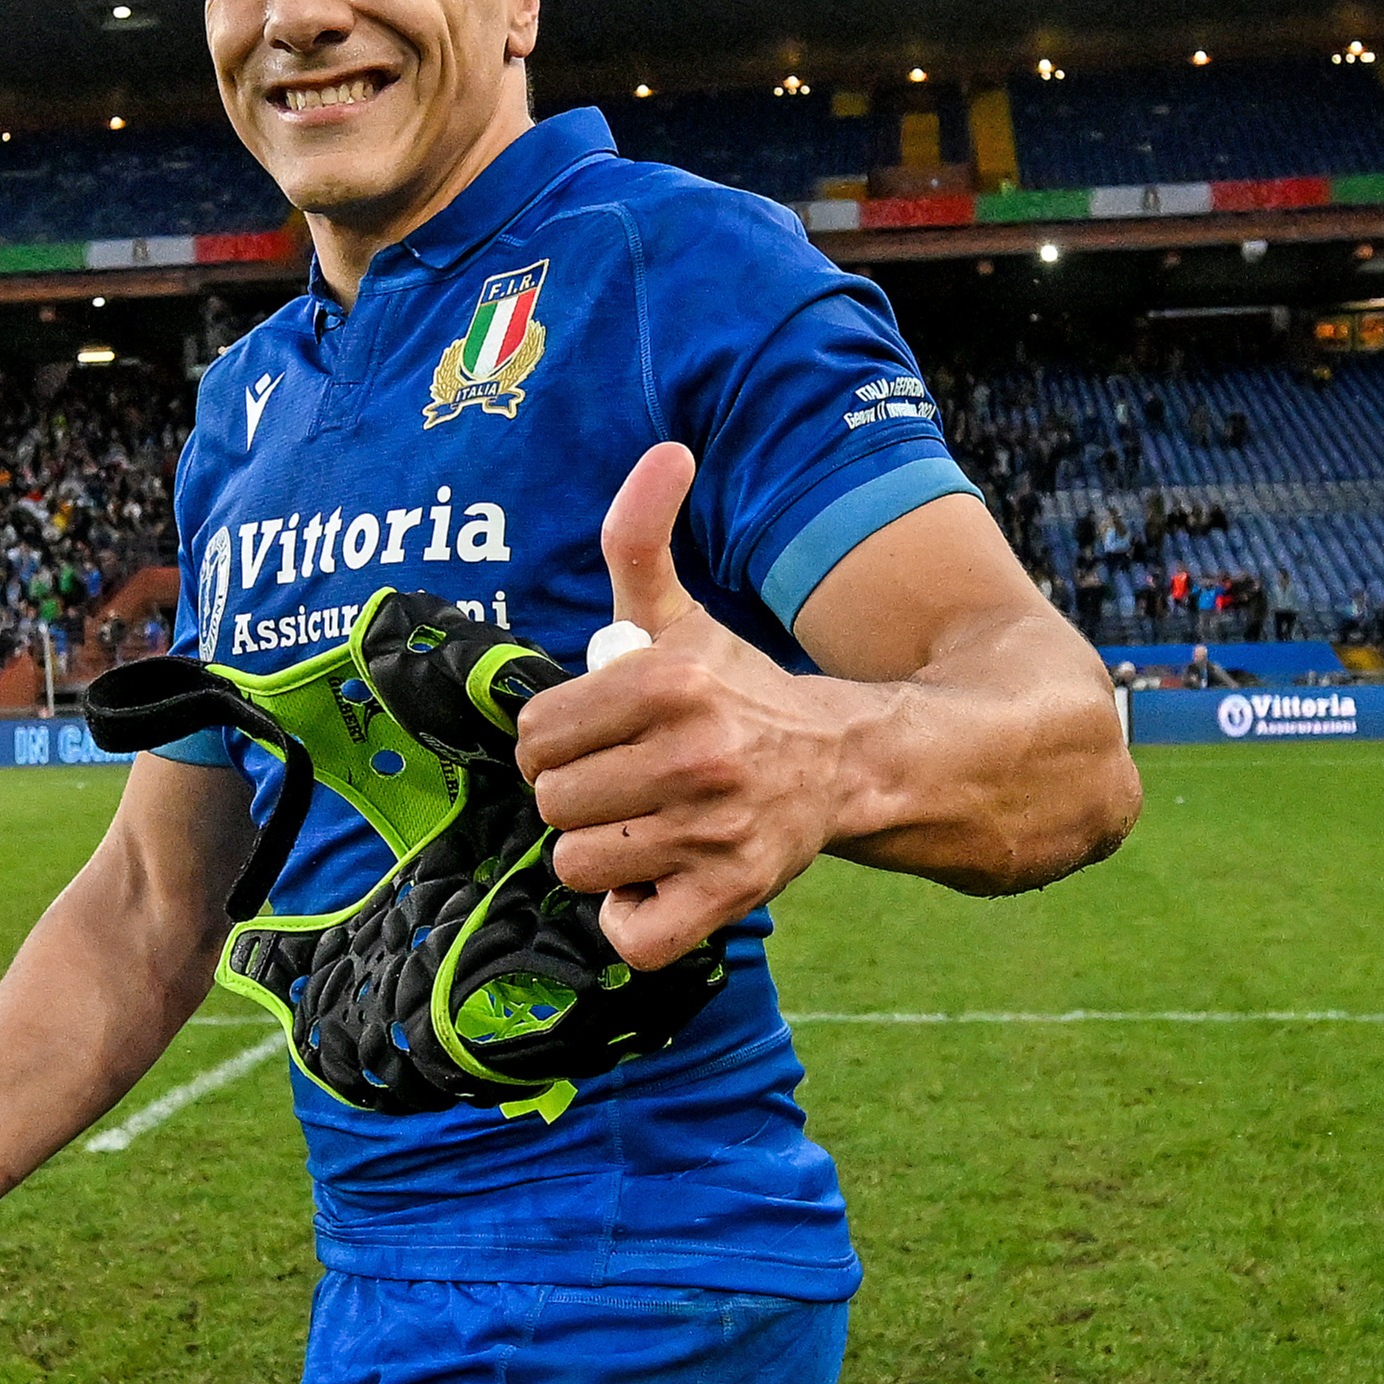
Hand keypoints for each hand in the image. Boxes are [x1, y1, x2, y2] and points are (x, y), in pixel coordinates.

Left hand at [514, 442, 854, 969]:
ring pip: (579, 867)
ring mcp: (715, 830)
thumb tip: (667, 449)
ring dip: (604, 858)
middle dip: (576, 798)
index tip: (594, 743)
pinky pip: (631, 934)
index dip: (554, 744)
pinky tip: (659, 884)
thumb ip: (643, 535)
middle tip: (623, 789)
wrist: (847, 763)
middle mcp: (694, 754)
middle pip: (551, 803)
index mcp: (668, 681)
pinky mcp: (733, 895)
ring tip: (646, 831)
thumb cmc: (738, 693)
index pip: (536, 735)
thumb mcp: (683, 614)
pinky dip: (634, 920)